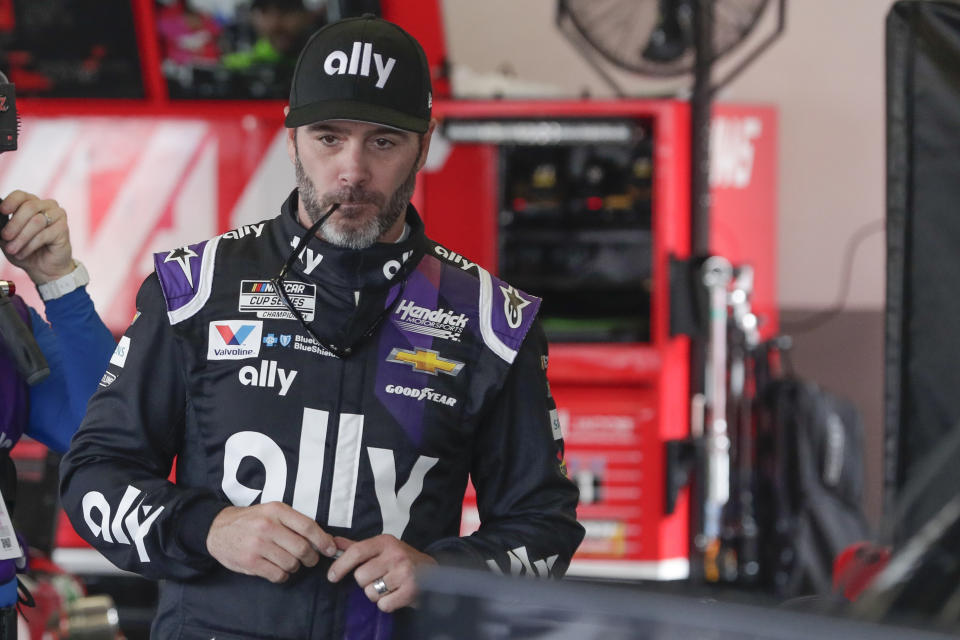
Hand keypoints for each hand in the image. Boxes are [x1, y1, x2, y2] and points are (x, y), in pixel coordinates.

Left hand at [0, 190, 74, 284]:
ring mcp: (58, 216)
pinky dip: (30, 246)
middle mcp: (47, 206)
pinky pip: (44, 234)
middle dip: (14, 224)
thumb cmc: (26, 250)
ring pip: (36, 221)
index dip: (11, 201)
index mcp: (32, 203)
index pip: (21, 195)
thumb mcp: (8, 238)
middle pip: (29, 207)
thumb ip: (3, 227)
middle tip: (5, 237)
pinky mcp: (64, 229)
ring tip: (12, 249)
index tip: (3, 211)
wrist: (44, 268)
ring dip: (21, 237)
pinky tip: (23, 253)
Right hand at [206, 502, 338, 583]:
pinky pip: (277, 575)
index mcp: (276, 510)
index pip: (308, 526)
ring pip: (291, 563)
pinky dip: (282, 575)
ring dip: (294, 567)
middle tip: (309, 560)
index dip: (323, 540)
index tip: (330, 549)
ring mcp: (257, 545)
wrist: (217, 529)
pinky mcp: (250, 562)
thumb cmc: (251, 521)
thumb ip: (294, 523)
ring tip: (288, 562)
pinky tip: (277, 569)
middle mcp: (267, 526)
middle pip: (302, 548)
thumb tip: (322, 539)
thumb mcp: (271, 512)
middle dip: (311, 558)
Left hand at [327, 534, 437, 611]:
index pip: (356, 552)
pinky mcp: (410, 590)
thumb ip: (356, 547)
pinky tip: (395, 594)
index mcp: (385, 541)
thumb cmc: (402, 559)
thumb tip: (333, 542)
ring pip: (371, 592)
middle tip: (378, 578)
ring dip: (376, 594)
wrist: (432, 571)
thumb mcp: (382, 548)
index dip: (340, 565)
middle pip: (360, 576)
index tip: (332, 576)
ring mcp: (404, 573)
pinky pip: (383, 605)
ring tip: (389, 586)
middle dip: (365, 582)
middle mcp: (395, 555)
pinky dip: (387, 604)